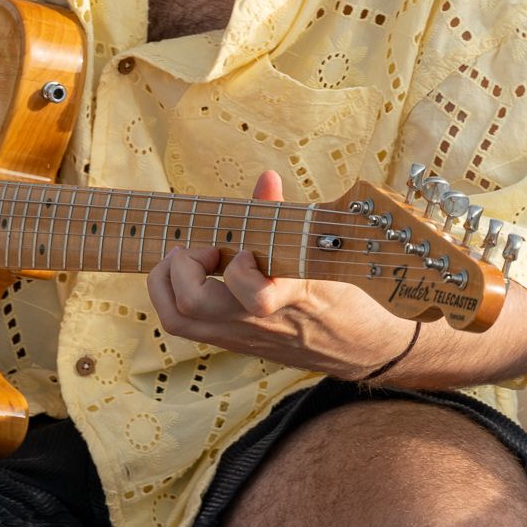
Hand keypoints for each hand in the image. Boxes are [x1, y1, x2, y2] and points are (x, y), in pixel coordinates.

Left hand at [146, 170, 416, 378]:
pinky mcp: (232, 342)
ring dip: (166, 283)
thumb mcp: (322, 255)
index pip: (255, 297)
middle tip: (201, 248)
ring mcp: (240, 337)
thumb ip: (284, 217)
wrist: (360, 349)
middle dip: (182, 266)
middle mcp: (257, 324)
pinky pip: (186, 325)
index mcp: (290, 299)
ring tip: (186, 259)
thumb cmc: (344, 297)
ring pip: (178, 321)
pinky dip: (173, 294)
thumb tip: (267, 178)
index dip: (240, 268)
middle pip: (194, 306)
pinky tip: (194, 273)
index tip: (246, 249)